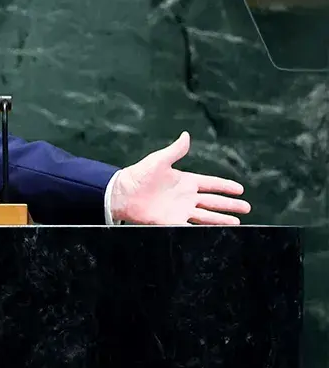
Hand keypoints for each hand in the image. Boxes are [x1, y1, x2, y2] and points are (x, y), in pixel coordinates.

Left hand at [110, 132, 250, 224]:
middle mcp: (185, 196)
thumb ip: (175, 150)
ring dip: (221, 219)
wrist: (122, 193)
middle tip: (246, 208)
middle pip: (213, 201)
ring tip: (237, 223)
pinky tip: (215, 233)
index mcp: (185, 181)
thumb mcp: (159, 160)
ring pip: (207, 216)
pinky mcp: (172, 222)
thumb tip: (186, 135)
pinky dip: (203, 230)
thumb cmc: (138, 175)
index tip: (240, 189)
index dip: (225, 186)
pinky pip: (191, 227)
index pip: (211, 184)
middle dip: (230, 205)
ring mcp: (180, 210)